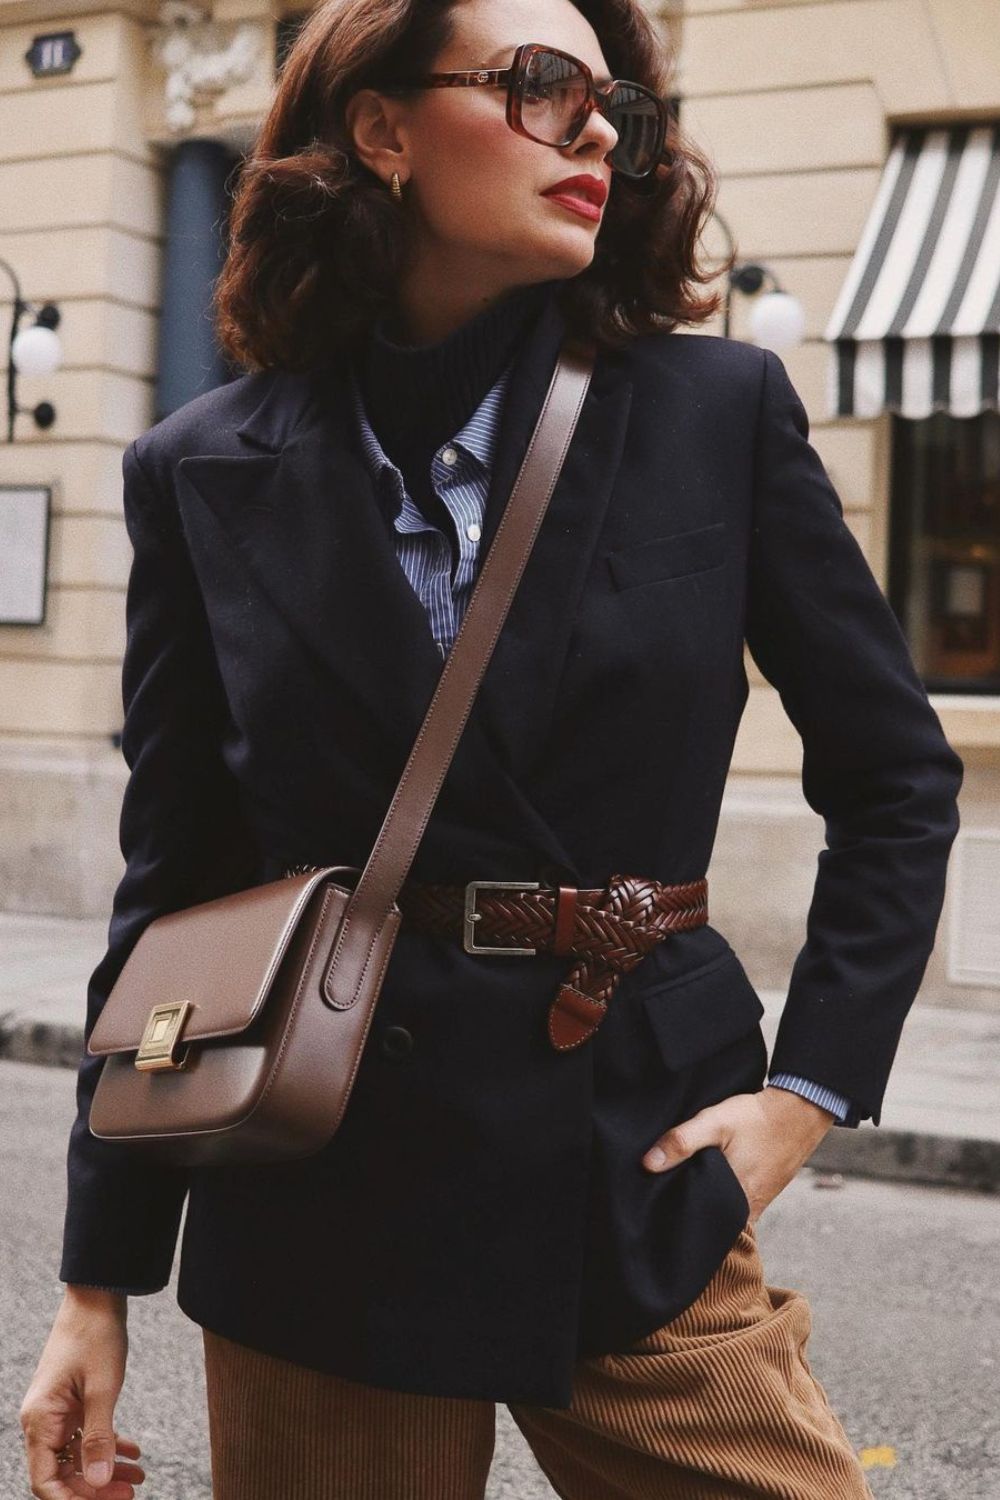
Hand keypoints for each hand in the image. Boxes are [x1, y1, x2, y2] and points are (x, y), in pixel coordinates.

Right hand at [20, 1289, 144, 1497]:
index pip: (45, 1481)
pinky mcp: (72, 1402)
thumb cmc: (95, 1336)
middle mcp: (43, 1420)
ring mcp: (57, 1411)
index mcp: (41, 1420)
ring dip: (106, 1468)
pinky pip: (86, 1434)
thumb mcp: (102, 1389)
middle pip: (63, 1472)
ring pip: (78, 1455)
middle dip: (95, 1487)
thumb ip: (100, 1438)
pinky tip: (133, 1452)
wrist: (97, 1297)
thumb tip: (97, 1482)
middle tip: (130, 1494)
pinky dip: (108, 1445)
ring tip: (138, 1477)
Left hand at [641, 1085, 836, 1224]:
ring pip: (722, 1216)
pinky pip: (735, 1207)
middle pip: (709, 1225)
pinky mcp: (761, 1194)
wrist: (798, 1112)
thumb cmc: (757, 1118)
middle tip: (662, 1207)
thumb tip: (648, 1164)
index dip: (678, 1226)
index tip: (657, 1221)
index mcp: (734, 1201)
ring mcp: (756, 1204)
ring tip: (680, 1195)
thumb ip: (682, 1142)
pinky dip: (719, 1199)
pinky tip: (706, 1184)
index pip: (700, 1230)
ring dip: (704, 1207)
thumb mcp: (714, 1122)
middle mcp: (747, 1211)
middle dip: (688, 1218)